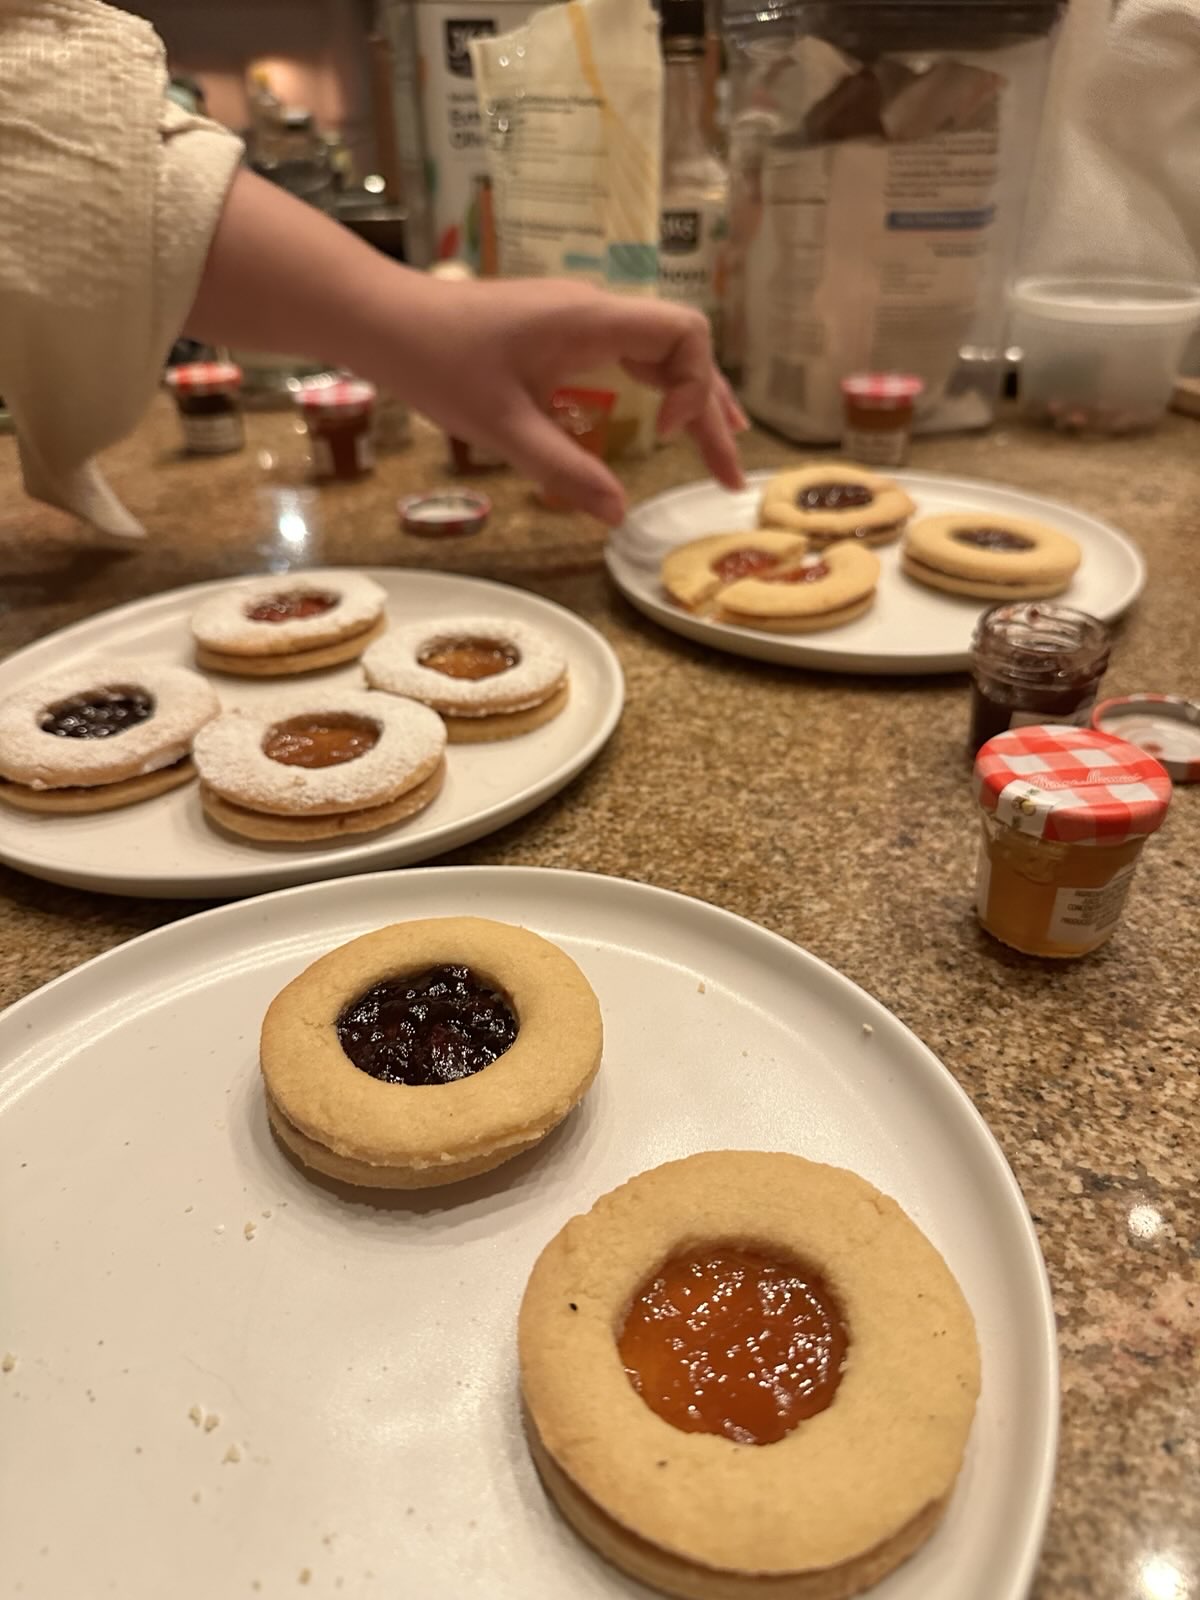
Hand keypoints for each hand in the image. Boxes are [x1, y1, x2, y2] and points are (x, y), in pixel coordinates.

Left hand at [398, 278, 747, 523]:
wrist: (383, 318)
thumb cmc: (436, 364)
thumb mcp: (500, 428)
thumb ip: (563, 470)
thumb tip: (618, 517)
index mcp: (590, 320)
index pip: (684, 334)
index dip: (695, 386)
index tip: (667, 436)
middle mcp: (594, 311)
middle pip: (681, 349)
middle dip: (710, 412)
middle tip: (729, 477)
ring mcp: (579, 318)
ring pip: (660, 351)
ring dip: (692, 399)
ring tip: (722, 448)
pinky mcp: (562, 331)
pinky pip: (631, 353)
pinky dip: (659, 386)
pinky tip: (666, 419)